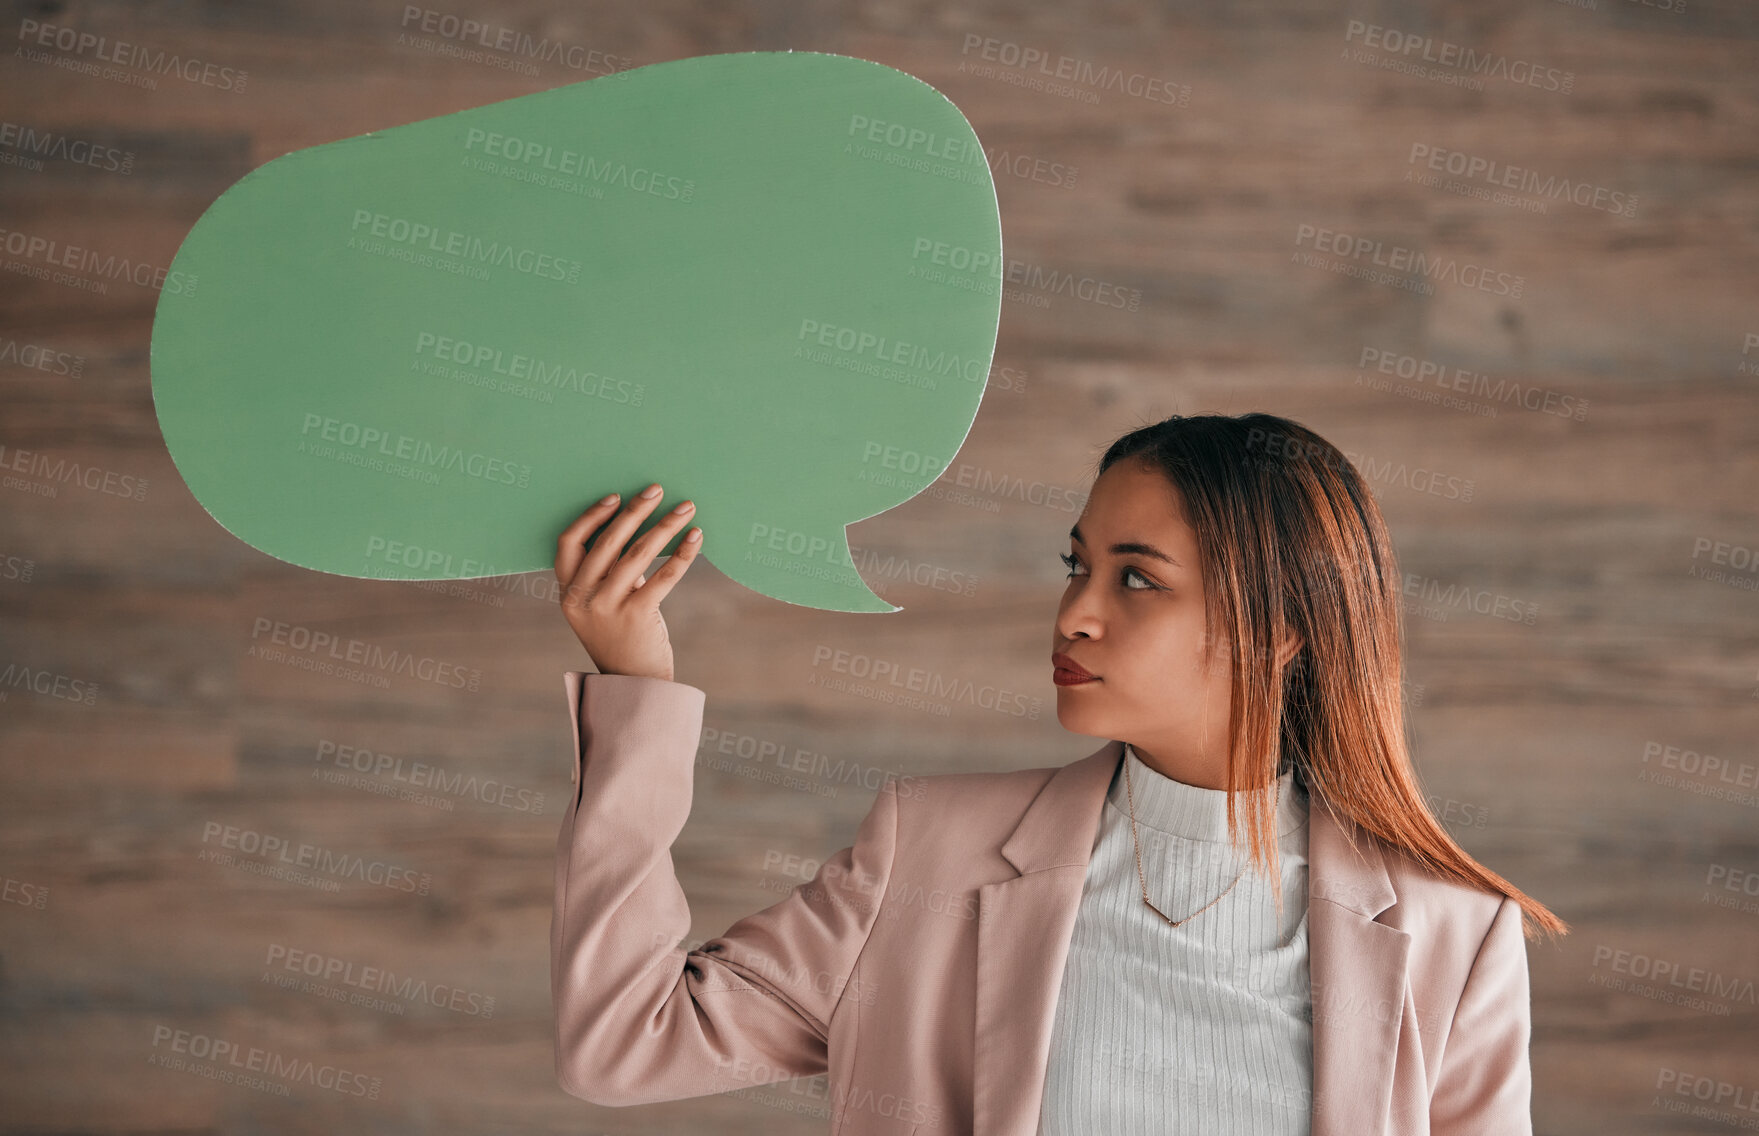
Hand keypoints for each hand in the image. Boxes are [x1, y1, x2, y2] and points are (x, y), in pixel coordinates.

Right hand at [554, 483, 703, 680]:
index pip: (568, 543)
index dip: (590, 516)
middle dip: (635, 511)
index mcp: (567, 591)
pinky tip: (696, 538)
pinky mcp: (636, 617)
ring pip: (638, 555)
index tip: (616, 496)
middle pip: (607, 542)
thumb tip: (635, 523)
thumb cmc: (621, 635)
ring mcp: (606, 608)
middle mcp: (581, 598)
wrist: (633, 685)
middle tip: (657, 489)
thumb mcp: (602, 603)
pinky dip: (682, 554)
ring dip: (665, 526)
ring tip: (686, 507)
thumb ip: (608, 571)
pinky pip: (663, 577)